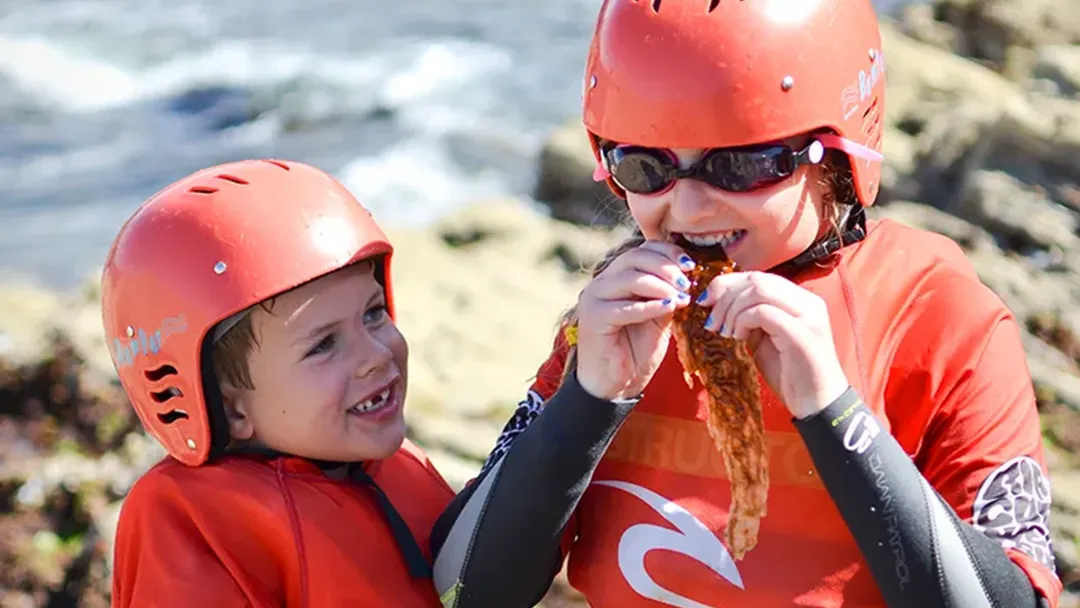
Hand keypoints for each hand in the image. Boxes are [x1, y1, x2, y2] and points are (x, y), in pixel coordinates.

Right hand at [574, 240, 694, 400]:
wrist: (615, 385)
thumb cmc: (635, 351)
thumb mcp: (658, 318)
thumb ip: (667, 295)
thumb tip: (688, 277)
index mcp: (616, 277)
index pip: (641, 251)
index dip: (666, 252)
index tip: (689, 265)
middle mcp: (602, 283)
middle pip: (634, 259)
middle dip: (666, 268)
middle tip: (687, 283)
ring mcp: (593, 298)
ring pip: (630, 279)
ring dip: (660, 286)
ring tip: (680, 298)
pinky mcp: (592, 318)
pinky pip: (624, 307)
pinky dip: (649, 306)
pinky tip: (669, 308)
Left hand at [697, 271, 849, 418]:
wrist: (817, 403)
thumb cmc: (791, 375)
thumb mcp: (765, 340)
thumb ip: (751, 319)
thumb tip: (722, 306)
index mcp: (800, 300)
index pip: (759, 277)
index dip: (728, 284)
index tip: (707, 301)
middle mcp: (807, 301)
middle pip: (757, 279)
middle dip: (726, 295)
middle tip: (711, 320)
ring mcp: (807, 314)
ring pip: (759, 290)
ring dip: (732, 309)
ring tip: (725, 331)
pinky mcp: (800, 331)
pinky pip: (762, 312)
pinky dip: (743, 321)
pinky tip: (738, 338)